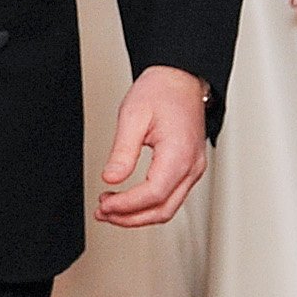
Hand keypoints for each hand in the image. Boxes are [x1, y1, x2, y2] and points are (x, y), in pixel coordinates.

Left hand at [97, 65, 209, 226]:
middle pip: (162, 210)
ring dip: (138, 215)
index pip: (153, 194)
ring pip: (167, 208)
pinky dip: (148, 205)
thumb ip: (122, 151)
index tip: (105, 204)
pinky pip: (170, 197)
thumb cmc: (162, 92)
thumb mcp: (133, 116)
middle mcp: (191, 166)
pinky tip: (129, 201)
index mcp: (179, 153)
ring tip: (110, 209)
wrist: (180, 79)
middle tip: (103, 212)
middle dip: (130, 217)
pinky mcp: (188, 169)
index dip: (126, 205)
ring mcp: (193, 170)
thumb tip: (111, 179)